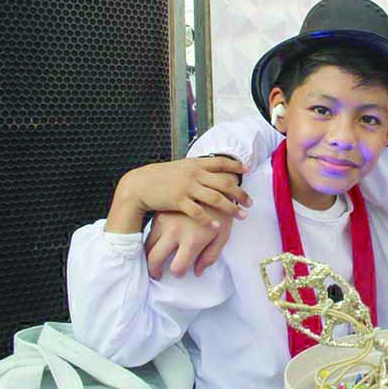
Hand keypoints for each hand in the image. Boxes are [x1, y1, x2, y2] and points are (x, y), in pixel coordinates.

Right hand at [107, 156, 249, 233]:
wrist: (138, 185)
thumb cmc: (157, 177)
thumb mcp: (178, 167)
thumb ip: (194, 168)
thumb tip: (208, 168)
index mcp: (194, 164)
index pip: (220, 162)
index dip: (234, 165)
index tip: (246, 169)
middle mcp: (194, 174)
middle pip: (224, 182)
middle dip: (239, 193)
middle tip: (250, 202)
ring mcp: (187, 187)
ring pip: (216, 198)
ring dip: (231, 208)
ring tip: (242, 216)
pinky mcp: (178, 201)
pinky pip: (198, 212)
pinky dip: (209, 220)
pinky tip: (217, 226)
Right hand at [145, 208, 233, 278]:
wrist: (215, 187)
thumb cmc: (222, 214)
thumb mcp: (223, 236)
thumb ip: (211, 255)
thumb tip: (197, 272)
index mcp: (192, 240)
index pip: (177, 268)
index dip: (177, 273)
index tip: (179, 273)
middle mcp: (175, 231)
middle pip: (154, 259)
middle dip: (154, 271)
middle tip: (156, 274)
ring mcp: (165, 220)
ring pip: (147, 245)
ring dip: (148, 255)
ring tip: (155, 259)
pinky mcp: (161, 212)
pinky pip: (149, 232)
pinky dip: (151, 240)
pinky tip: (157, 243)